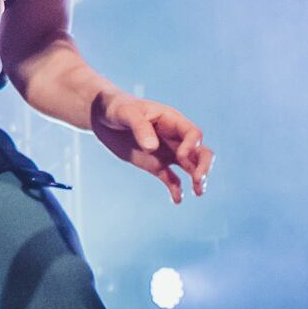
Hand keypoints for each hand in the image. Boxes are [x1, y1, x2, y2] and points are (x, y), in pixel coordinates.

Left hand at [91, 91, 213, 202]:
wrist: (104, 116)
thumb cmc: (118, 108)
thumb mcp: (127, 113)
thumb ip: (140, 128)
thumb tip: (152, 148)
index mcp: (172, 121)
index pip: (193, 134)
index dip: (192, 146)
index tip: (180, 156)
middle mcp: (174, 137)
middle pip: (200, 151)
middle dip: (203, 166)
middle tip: (198, 180)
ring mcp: (167, 152)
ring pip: (190, 167)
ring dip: (196, 179)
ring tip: (198, 192)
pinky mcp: (156, 165)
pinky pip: (171, 179)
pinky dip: (176, 189)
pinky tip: (177, 200)